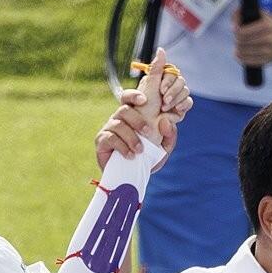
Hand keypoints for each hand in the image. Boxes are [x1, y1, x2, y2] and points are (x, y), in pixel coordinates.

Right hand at [95, 47, 192, 170]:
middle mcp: (119, 118)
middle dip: (137, 120)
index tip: (144, 100)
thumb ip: (169, 135)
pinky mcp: (101, 140)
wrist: (131, 177)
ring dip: (131, 137)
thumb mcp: (163, 148)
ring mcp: (109, 128)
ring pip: (118, 124)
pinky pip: (110, 138)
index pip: (129, 98)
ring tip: (140, 150)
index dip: (134, 95)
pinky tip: (130, 155)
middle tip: (148, 132)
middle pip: (124, 109)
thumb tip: (166, 121)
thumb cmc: (147, 158)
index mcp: (132, 115)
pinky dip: (122, 147)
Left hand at [233, 6, 271, 67]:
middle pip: (244, 42)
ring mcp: (271, 50)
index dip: (236, 31)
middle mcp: (270, 39)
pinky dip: (244, 60)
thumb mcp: (257, 12)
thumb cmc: (267, 21)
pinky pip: (253, 62)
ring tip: (236, 49)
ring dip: (239, 51)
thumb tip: (233, 26)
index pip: (244, 32)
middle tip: (236, 39)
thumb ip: (241, 13)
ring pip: (247, 53)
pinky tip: (239, 57)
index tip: (234, 30)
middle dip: (238, 41)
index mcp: (266, 26)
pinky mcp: (270, 59)